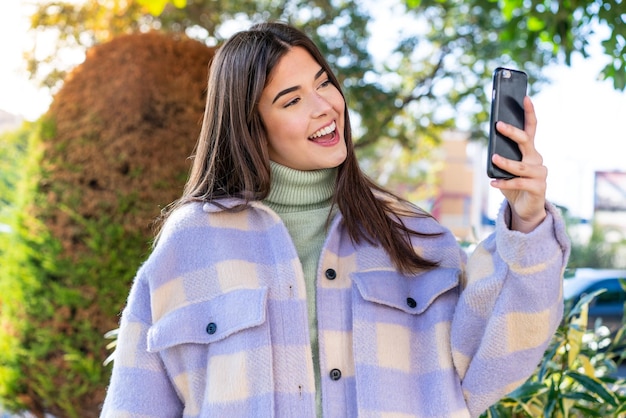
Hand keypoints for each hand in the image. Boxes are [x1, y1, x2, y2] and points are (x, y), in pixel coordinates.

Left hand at [490, 96, 546, 232]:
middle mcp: (537, 159)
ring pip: (520, 165)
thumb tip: (490, 148)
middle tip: (498, 125)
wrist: (525, 208)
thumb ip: (501, 156)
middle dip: (512, 132)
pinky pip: (519, 183)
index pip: (531, 128)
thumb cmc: (514, 184)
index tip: (525, 97)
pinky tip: (493, 183)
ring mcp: (540, 173)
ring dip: (506, 162)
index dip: (529, 112)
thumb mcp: (506, 169)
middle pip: (526, 141)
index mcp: (530, 151)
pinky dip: (504, 183)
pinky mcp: (538, 187)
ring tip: (493, 158)